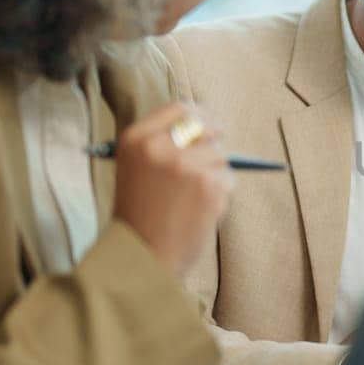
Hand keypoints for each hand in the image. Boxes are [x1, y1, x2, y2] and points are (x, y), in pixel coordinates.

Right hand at [112, 103, 233, 278]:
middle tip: (216, 149)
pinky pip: (228, 179)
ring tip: (191, 199)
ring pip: (220, 155)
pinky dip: (221, 194)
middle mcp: (160, 147)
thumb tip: (205, 123)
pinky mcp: (209, 185)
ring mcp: (186, 165)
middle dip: (214, 136)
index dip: (198, 114)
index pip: (178, 108)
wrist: (141, 257)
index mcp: (136, 139)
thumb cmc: (139, 216)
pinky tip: (200, 211)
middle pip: (204, 125)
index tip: (208, 122)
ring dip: (215, 174)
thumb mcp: (136, 169)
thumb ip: (161, 144)